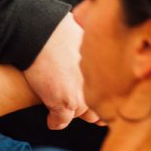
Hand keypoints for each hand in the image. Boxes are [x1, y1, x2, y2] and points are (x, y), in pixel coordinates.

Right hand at [24, 14, 98, 129]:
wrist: (39, 32)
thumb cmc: (57, 28)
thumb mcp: (83, 36)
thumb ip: (90, 48)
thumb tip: (88, 45)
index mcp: (105, 66)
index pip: (111, 89)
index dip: (103, 95)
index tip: (100, 100)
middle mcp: (97, 81)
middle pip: (99, 104)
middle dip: (94, 110)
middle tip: (89, 113)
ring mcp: (82, 93)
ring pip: (81, 114)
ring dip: (72, 113)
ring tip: (64, 113)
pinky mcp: (65, 102)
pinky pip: (61, 121)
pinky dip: (55, 122)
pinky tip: (51, 121)